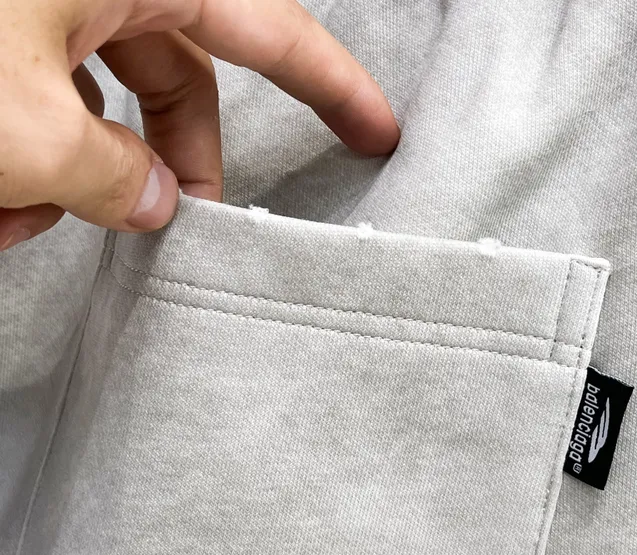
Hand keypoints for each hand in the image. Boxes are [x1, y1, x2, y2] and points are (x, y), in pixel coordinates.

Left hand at [0, 0, 399, 250]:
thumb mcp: (21, 131)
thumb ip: (106, 176)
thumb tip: (149, 201)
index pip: (273, 30)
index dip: (334, 87)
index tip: (375, 130)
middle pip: (180, 78)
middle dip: (174, 163)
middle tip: (175, 226)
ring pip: (96, 99)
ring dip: (68, 175)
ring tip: (12, 215)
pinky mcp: (0, 24)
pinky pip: (34, 92)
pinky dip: (21, 155)